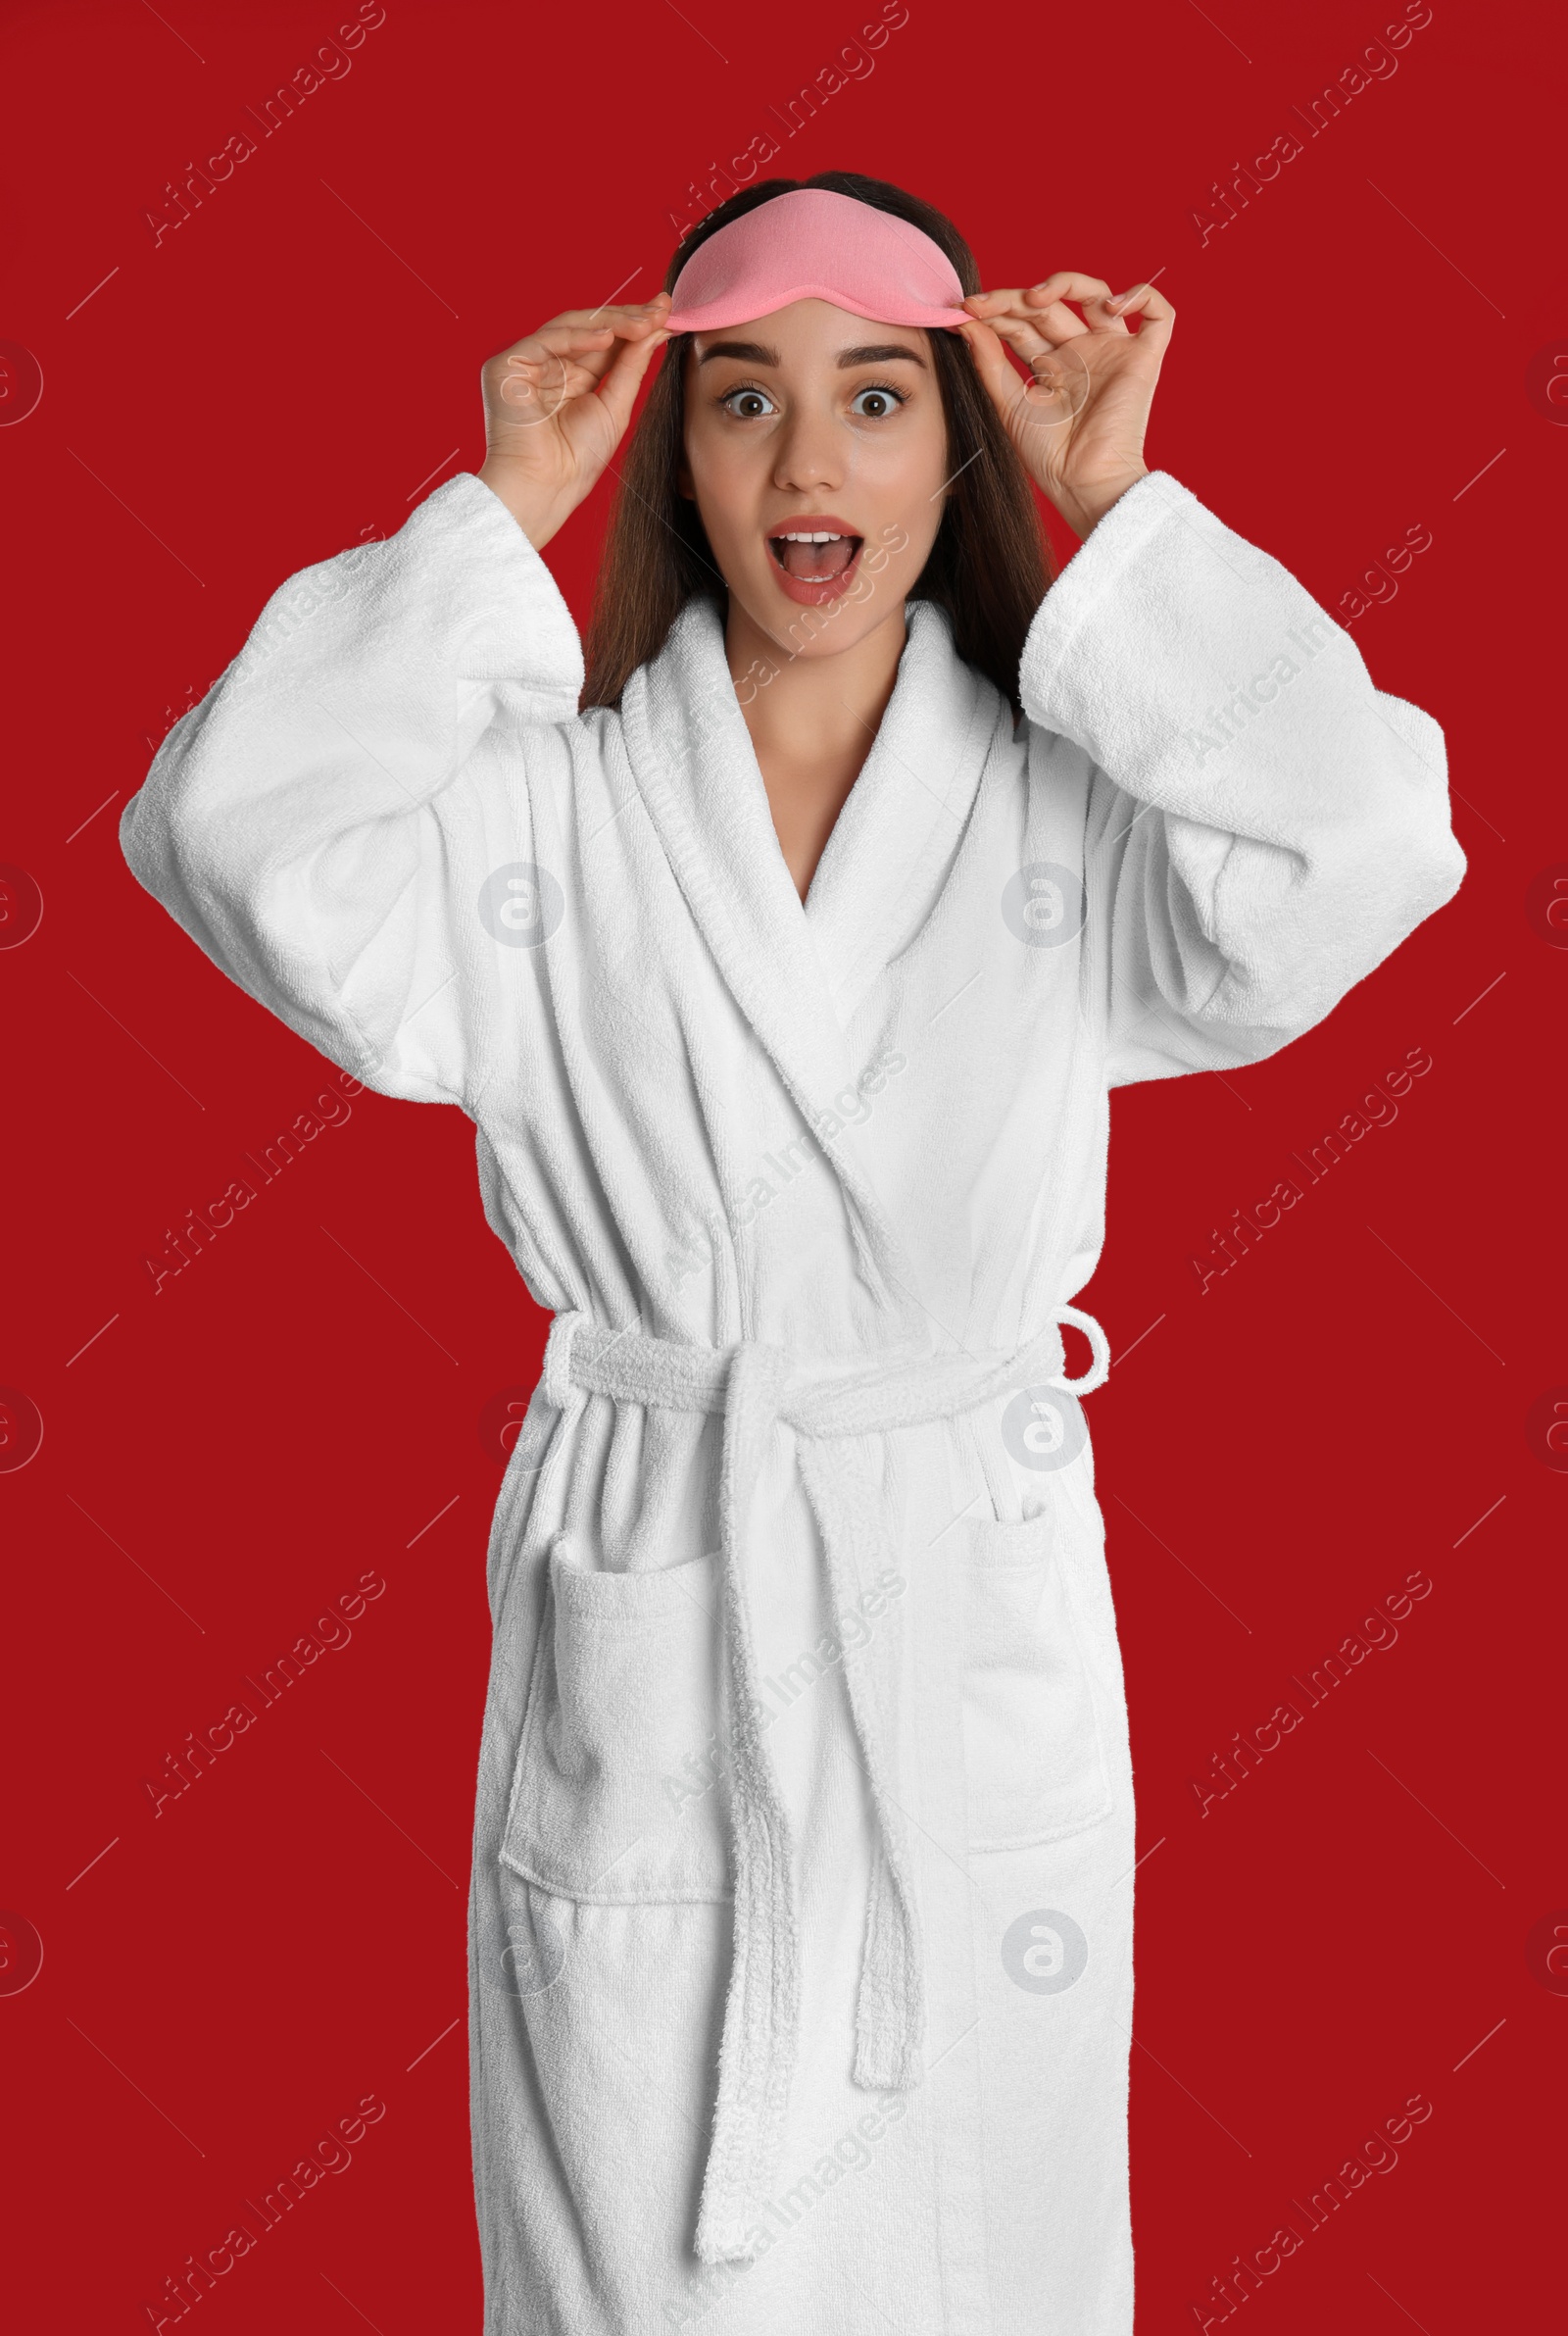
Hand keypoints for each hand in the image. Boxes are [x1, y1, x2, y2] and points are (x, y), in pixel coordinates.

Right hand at [477, 294, 672, 548]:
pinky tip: (609, 337)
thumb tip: (657, 330)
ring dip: (611, 322)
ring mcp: (526, 362)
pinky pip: (548, 339)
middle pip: (589, 328)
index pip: (605, 341)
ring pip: (571, 326)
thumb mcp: (615, 406)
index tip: (667, 312)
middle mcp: (548, 365)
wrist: (545, 488)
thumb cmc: (576, 460)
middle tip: (661, 310)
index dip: (635, 325)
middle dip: (627, 317)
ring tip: (645, 322)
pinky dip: (579, 336)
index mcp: (571, 377)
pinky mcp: (507, 364)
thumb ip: (632, 366)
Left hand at [956, 274, 1173, 538]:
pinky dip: (1141, 294)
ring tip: (1036, 297)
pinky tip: (1110, 303)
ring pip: (1098, 294)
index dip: (995, 311)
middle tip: (985, 303)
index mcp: (1051, 365)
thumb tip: (966, 322)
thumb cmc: (1048, 456)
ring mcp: (1112, 351)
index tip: (963, 311)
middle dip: (1016, 298)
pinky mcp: (1143, 357)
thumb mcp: (1009, 405)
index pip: (1022, 322)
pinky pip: (1157, 313)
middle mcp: (1082, 353)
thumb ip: (989, 363)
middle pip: (1052, 306)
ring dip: (1066, 283)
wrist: (1081, 482)